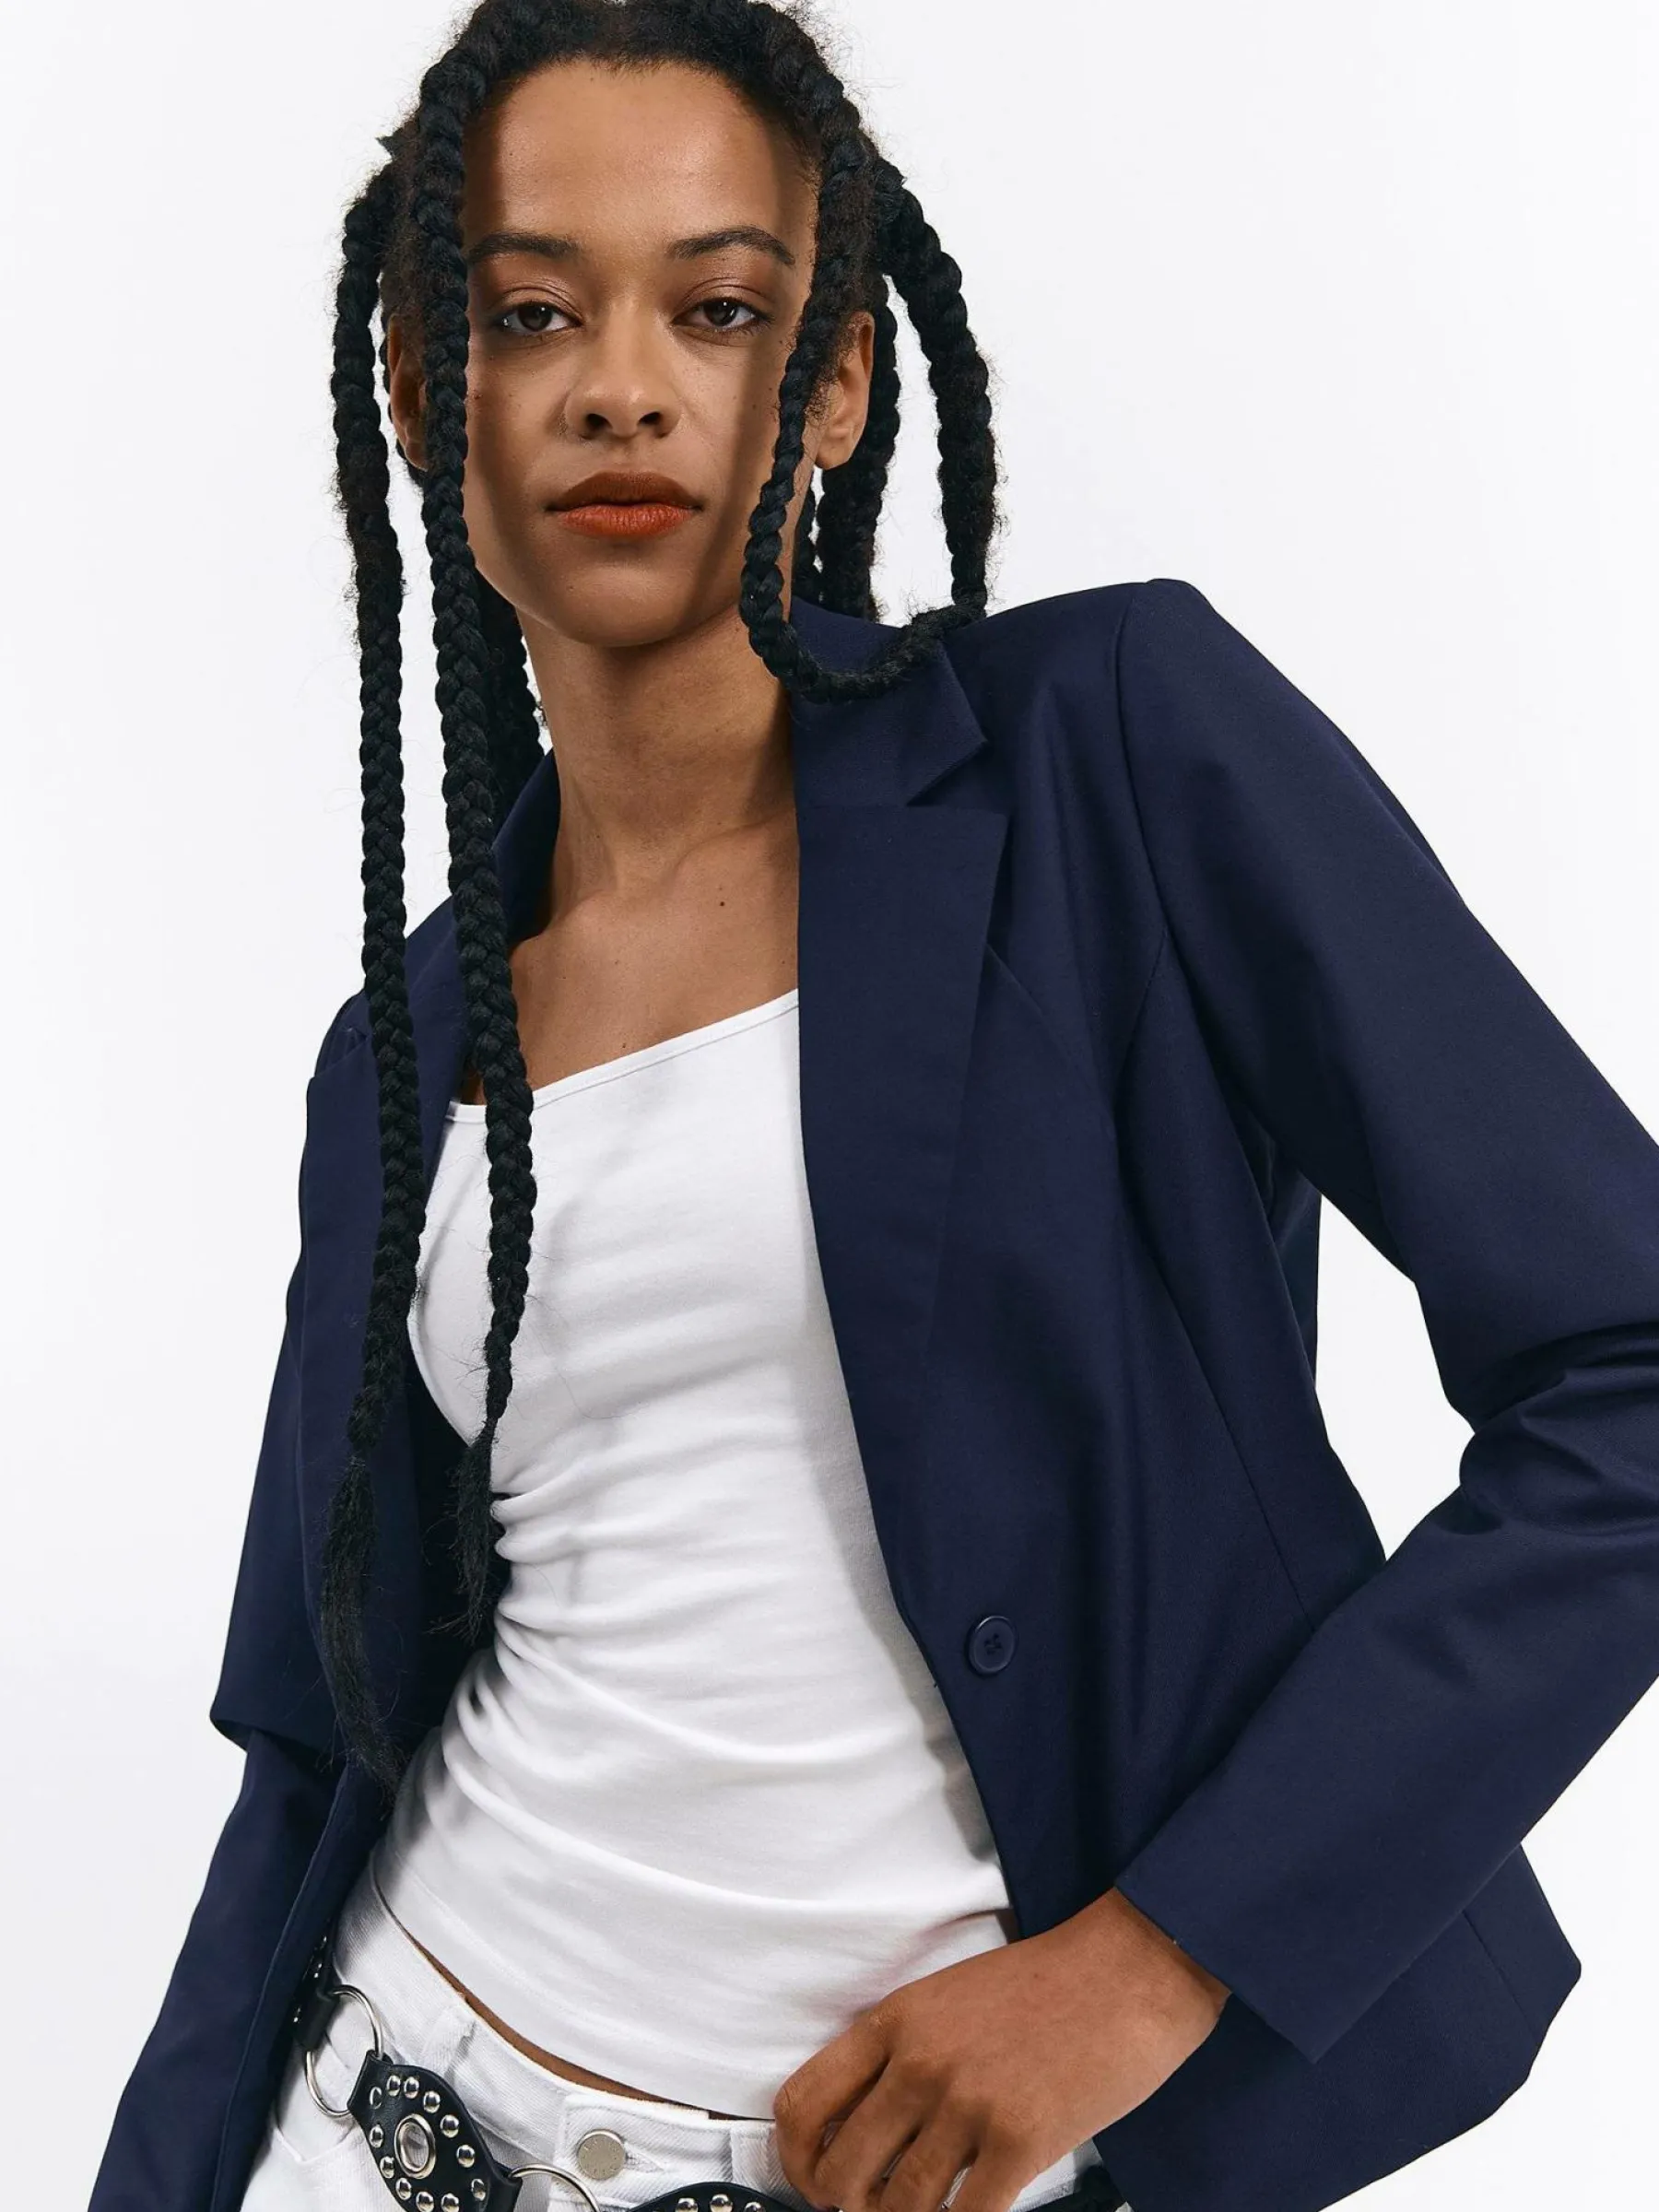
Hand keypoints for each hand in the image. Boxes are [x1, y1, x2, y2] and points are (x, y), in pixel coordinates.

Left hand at [771, 1889, 1227, 2211]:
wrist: (1126, 1971)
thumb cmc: (1042, 1986)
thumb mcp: (947, 1999)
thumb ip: (900, 2054)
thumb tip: (863, 2131)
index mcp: (895, 2020)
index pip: (803, 2103)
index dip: (796, 2160)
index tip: (815, 2181)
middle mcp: (920, 2063)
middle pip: (841, 2168)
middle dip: (846, 2204)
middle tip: (868, 2209)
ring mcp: (968, 2104)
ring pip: (900, 2206)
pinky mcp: (1020, 2142)